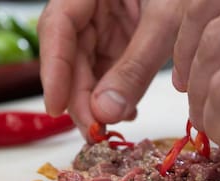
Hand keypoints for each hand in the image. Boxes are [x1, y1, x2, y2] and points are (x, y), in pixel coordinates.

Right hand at [38, 0, 183, 139]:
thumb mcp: (166, 21)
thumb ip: (135, 66)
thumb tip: (105, 113)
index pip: (57, 25)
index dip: (53, 69)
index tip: (56, 108)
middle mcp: (89, 8)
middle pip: (68, 55)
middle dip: (79, 97)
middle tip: (94, 131)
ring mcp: (103, 28)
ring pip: (84, 70)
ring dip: (94, 103)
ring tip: (109, 127)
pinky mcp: (117, 44)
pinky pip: (106, 74)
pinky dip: (113, 97)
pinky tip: (126, 111)